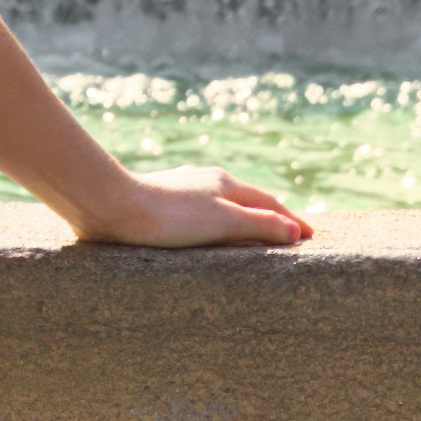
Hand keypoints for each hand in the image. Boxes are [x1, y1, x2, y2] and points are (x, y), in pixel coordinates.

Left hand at [71, 171, 310, 251]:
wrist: (111, 207)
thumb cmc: (169, 216)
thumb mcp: (223, 222)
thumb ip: (260, 225)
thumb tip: (295, 231)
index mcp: (224, 183)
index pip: (268, 203)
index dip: (291, 221)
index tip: (309, 235)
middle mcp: (204, 182)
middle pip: (246, 200)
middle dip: (268, 216)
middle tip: (287, 235)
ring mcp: (181, 191)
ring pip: (220, 206)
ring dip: (240, 221)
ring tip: (251, 238)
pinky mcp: (159, 205)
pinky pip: (198, 215)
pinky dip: (214, 226)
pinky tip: (202, 236)